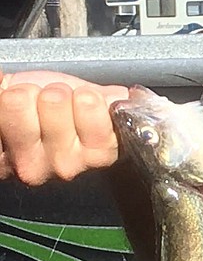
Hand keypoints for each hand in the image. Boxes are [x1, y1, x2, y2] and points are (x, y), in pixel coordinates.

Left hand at [0, 72, 128, 183]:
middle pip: (53, 100)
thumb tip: (132, 99)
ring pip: (19, 102)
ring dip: (20, 97)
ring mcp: (27, 165)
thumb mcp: (96, 101)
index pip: (90, 105)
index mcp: (98, 153)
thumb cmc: (56, 110)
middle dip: (49, 94)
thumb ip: (119, 101)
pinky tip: (8, 115)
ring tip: (27, 109)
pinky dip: (1, 98)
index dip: (83, 96)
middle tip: (49, 107)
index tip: (80, 104)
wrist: (21, 115)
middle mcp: (65, 166)